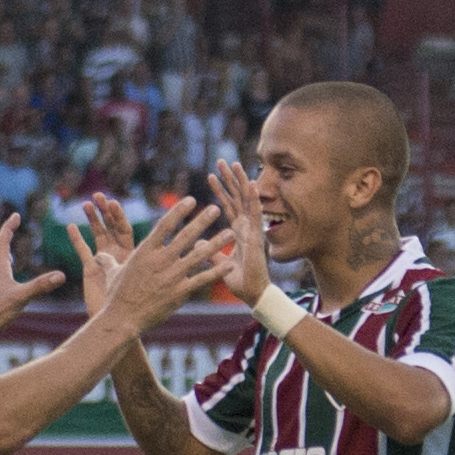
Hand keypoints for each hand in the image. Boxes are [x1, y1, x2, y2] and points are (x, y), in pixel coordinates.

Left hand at [0, 214, 64, 354]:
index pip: (3, 241)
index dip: (9, 227)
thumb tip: (61, 276)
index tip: (16, 215)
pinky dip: (5, 269)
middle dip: (7, 235)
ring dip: (4, 251)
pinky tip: (8, 278)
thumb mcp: (21, 298)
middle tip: (13, 224)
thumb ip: (40, 286)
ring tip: (9, 248)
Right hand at [58, 193, 132, 312]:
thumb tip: (130, 255)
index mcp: (130, 255)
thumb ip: (129, 267)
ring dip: (93, 220)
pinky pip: (83, 250)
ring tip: (86, 204)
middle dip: (105, 212)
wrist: (116, 321)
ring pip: (98, 235)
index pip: (124, 230)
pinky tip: (71, 226)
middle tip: (98, 196)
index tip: (112, 203)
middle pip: (111, 228)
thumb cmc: (128, 304)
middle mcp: (118, 255)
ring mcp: (104, 260)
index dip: (118, 216)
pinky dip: (77, 238)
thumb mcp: (131, 281)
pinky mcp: (91, 268)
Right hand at [103, 195, 232, 330]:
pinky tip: (229, 264)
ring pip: (198, 255)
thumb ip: (109, 261)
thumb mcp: (112, 274)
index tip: (191, 200)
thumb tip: (99, 255)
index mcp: (145, 252)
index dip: (179, 211)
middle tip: (216, 208)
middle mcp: (161, 260)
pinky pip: (202, 279)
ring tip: (231, 232)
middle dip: (202, 221)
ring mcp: (172, 276)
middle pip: (185, 236)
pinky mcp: (180, 292)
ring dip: (216, 243)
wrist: (122, 319)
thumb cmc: (116, 296)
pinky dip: (216, 272)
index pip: (165, 225)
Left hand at [203, 161, 274, 303]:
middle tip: (222, 161)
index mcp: (238, 232)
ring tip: (234, 164)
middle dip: (230, 179)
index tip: (212, 175)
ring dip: (241, 182)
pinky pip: (256, 214)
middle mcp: (246, 227)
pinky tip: (251, 183)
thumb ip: (210, 252)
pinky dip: (254, 198)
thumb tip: (197, 243)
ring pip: (247, 200)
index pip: (228, 205)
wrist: (253, 294)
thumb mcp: (218, 263)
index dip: (221, 190)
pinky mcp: (257, 236)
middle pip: (237, 197)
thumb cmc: (239, 281)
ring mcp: (253, 230)